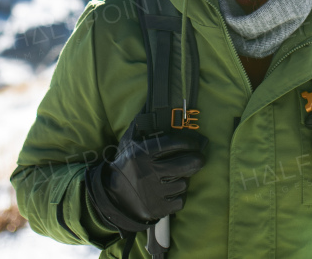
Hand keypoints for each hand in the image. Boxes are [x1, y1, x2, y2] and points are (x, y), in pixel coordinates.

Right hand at [87, 125, 206, 231]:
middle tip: (199, 158)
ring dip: (184, 179)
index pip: (175, 143)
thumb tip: (151, 102)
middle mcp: (149, 172)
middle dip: (198, 159)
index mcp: (143, 153)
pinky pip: (180, 200)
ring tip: (177, 175)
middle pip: (187, 164)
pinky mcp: (157, 208)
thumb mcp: (129, 141)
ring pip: (184, 183)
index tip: (195, 142)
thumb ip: (141, 123)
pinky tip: (172, 190)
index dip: (190, 141)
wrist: (112, 195)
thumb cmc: (126, 163)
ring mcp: (154, 192)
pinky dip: (179, 196)